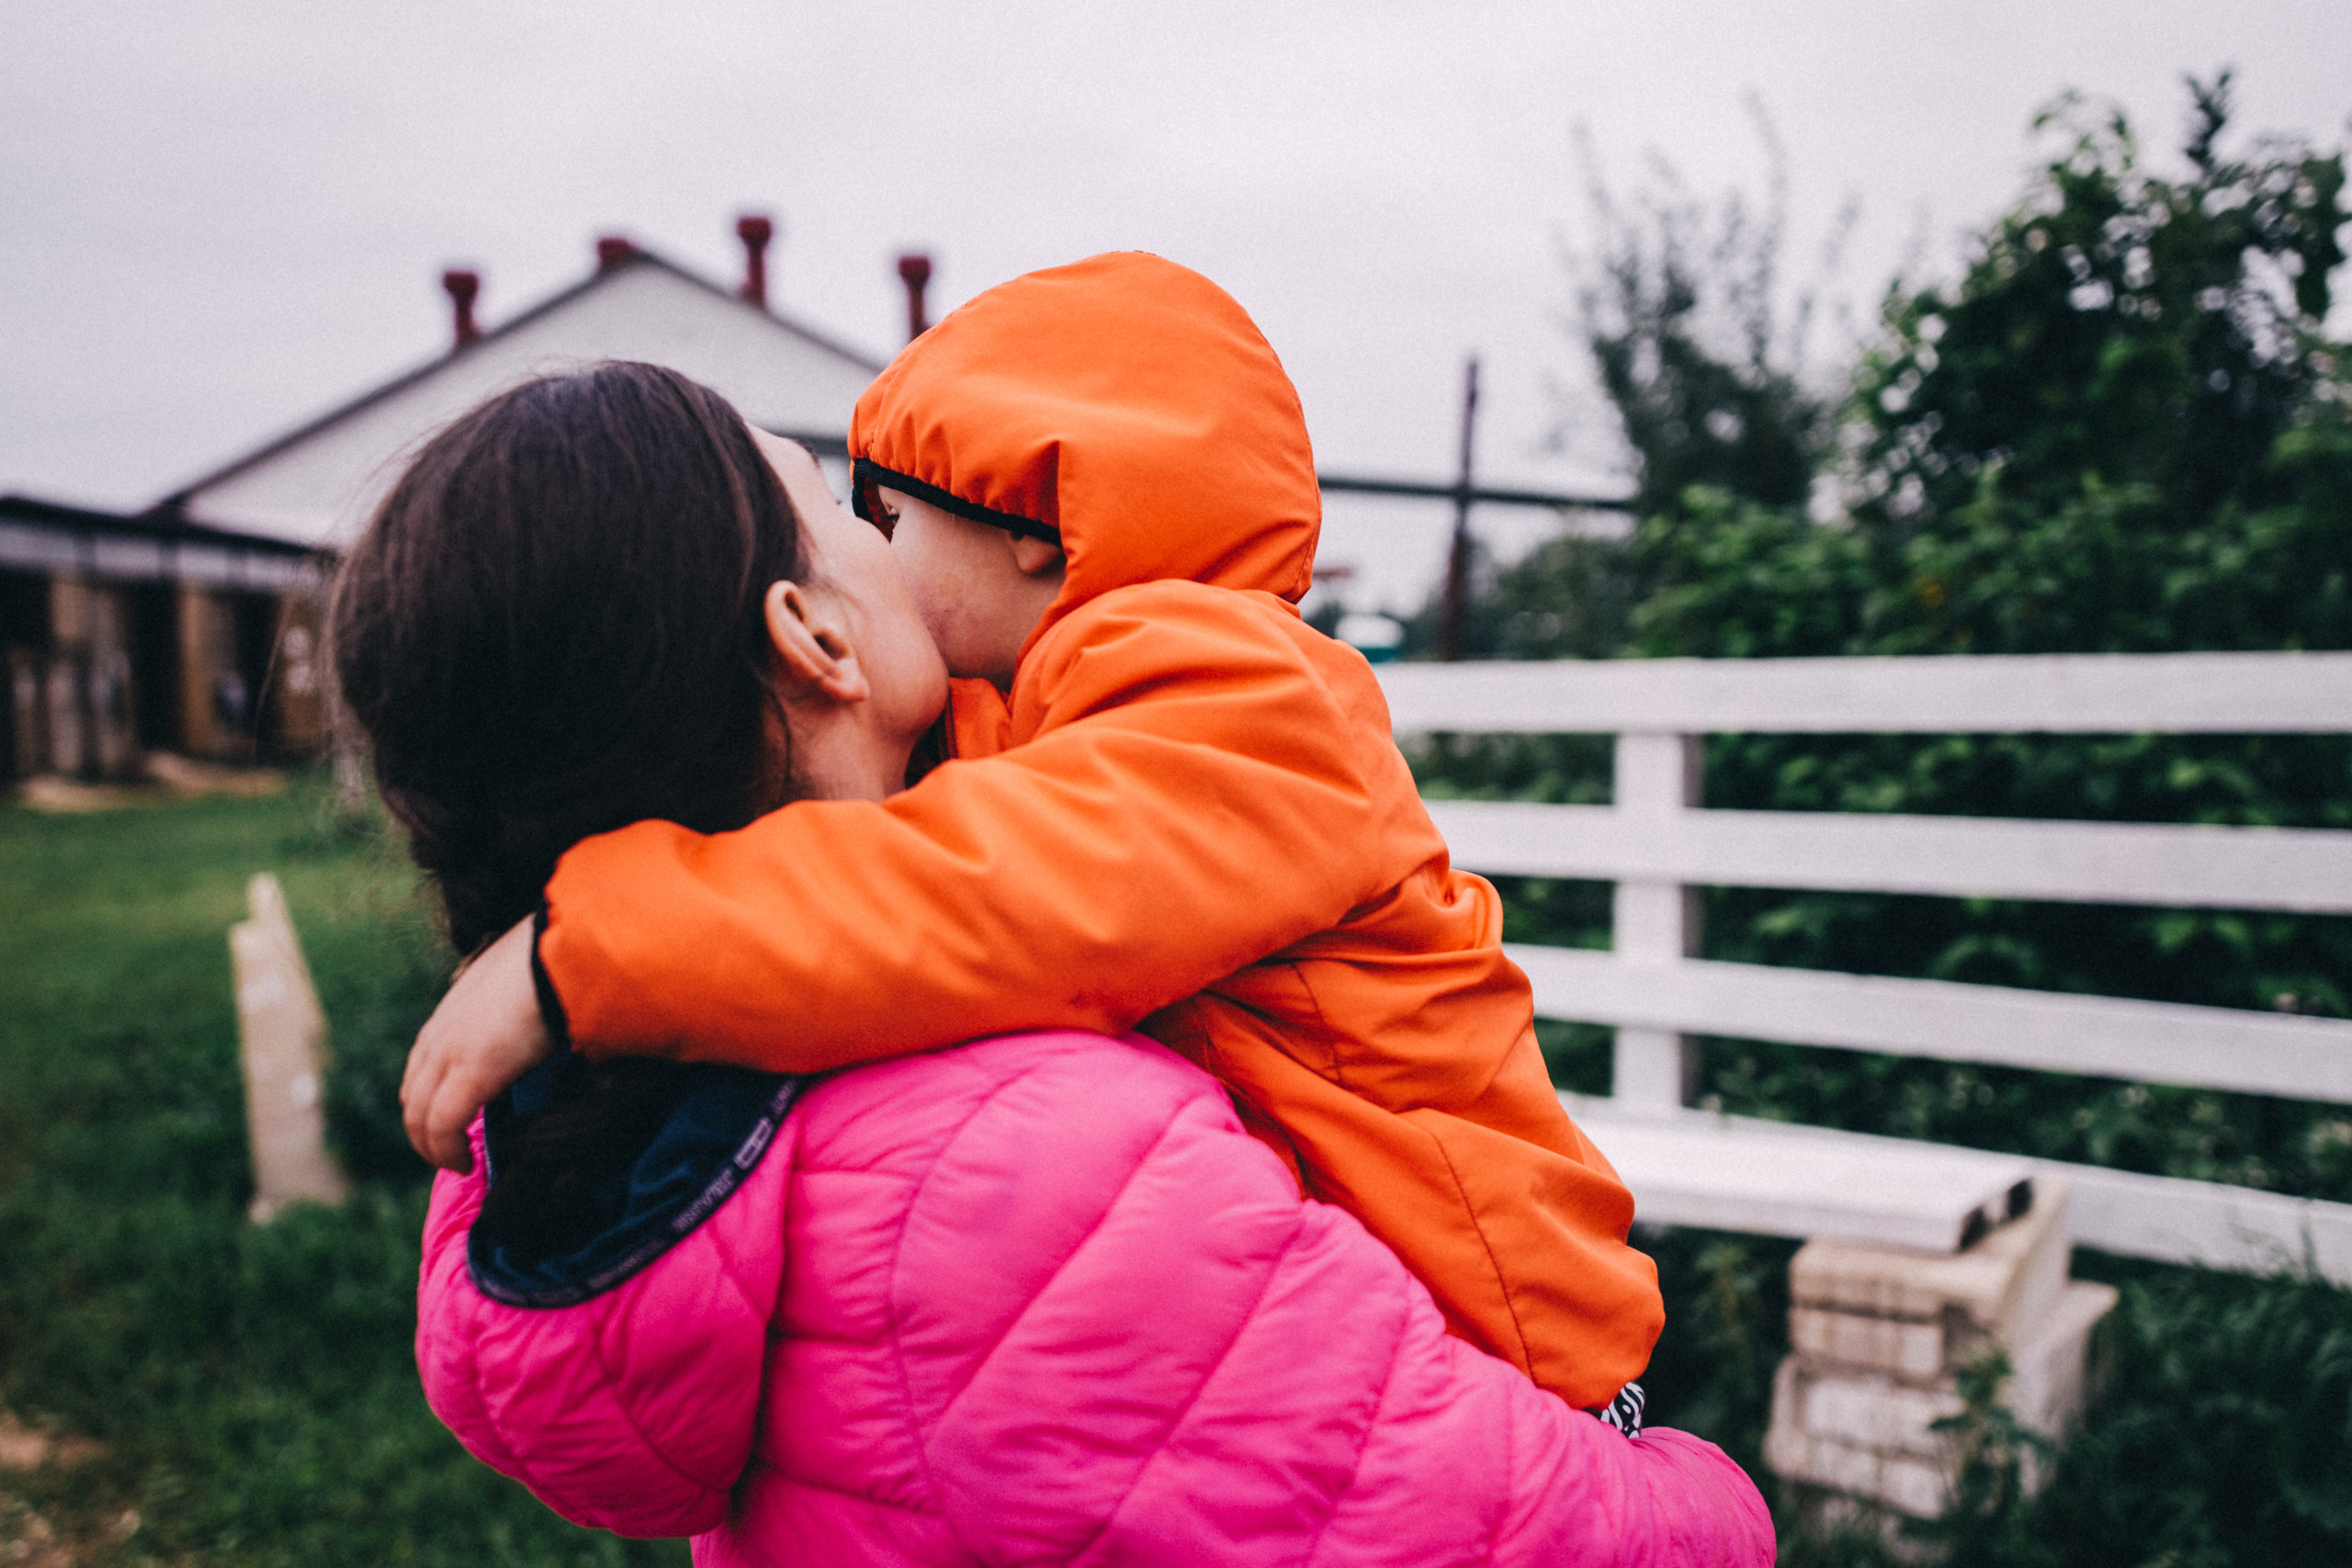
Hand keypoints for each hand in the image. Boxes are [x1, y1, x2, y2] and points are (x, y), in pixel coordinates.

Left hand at [401, 914, 555, 1170]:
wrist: (573, 947)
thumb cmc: (565, 959)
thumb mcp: (528, 980)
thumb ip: (520, 1001)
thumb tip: (546, 1016)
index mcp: (455, 1007)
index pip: (424, 1063)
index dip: (432, 1098)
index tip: (456, 1122)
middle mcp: (443, 1029)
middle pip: (412, 1093)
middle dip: (425, 1130)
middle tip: (452, 1153)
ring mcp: (452, 1049)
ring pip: (419, 1113)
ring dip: (433, 1145)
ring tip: (457, 1163)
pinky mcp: (472, 1070)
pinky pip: (443, 1124)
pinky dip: (447, 1150)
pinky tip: (465, 1164)